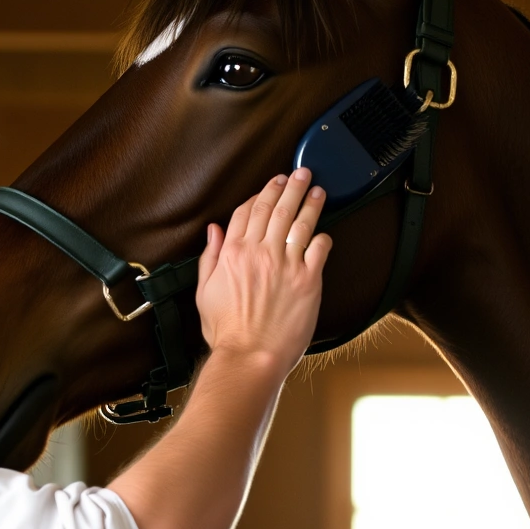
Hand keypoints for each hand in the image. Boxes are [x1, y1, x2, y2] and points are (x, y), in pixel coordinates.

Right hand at [195, 168, 331, 371]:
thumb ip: (210, 257)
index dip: (262, 193)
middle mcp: (260, 252)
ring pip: (300, 222)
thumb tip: (214, 230)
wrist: (250, 355)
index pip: (248, 211)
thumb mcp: (205, 291)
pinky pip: (319, 248)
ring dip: (310, 202)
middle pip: (275, 209)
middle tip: (300, 173)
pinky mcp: (308, 280)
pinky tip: (325, 231)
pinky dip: (323, 236)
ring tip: (317, 189)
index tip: (272, 184)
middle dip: (289, 187)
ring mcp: (286, 264)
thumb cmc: (227, 330)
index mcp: (233, 253)